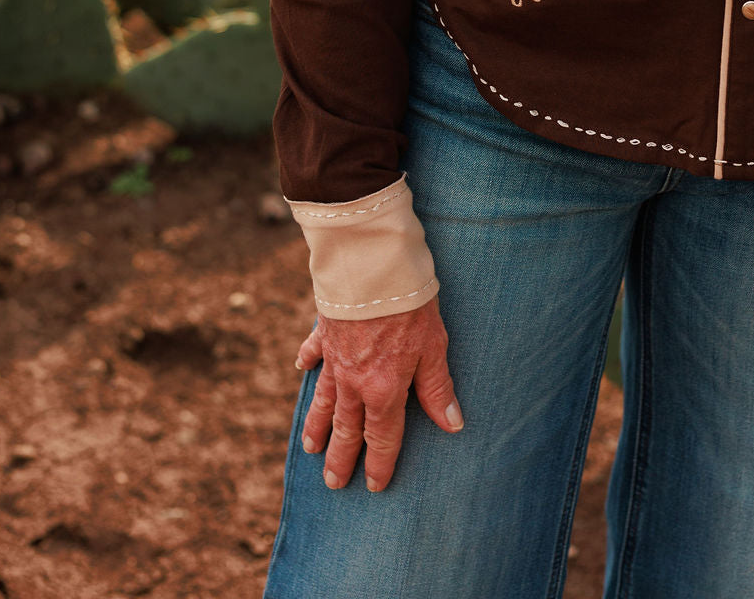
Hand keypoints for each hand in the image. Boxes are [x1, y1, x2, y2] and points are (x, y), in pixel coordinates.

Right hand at [295, 294, 462, 491]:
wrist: (371, 268)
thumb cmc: (409, 306)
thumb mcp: (433, 348)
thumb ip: (437, 388)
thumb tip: (452, 425)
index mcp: (384, 391)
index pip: (382, 438)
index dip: (379, 464)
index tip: (374, 486)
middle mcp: (354, 382)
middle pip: (347, 429)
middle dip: (340, 458)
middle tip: (332, 483)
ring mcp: (335, 359)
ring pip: (324, 401)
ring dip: (318, 425)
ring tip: (310, 447)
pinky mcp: (325, 332)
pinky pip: (313, 352)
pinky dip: (307, 361)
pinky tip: (301, 369)